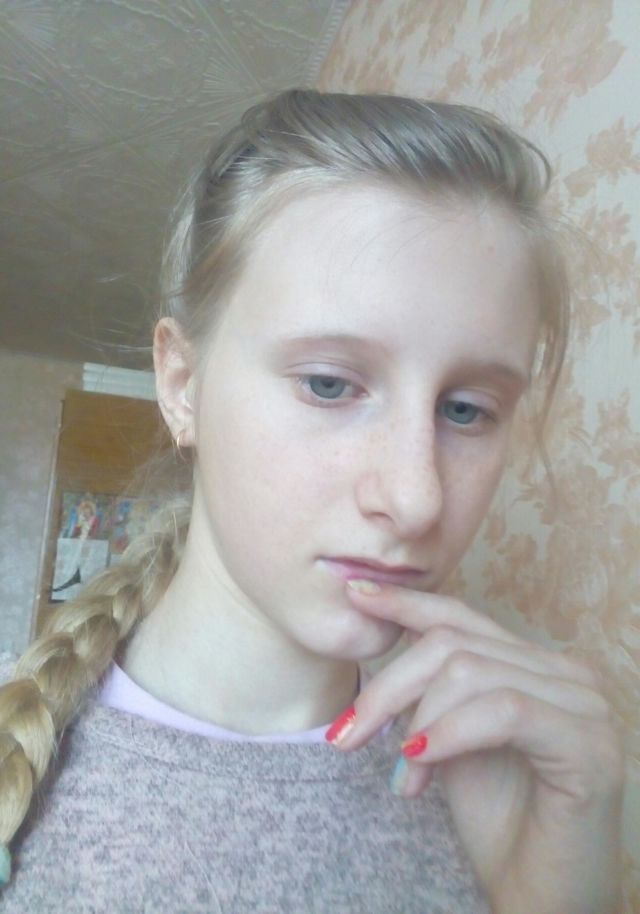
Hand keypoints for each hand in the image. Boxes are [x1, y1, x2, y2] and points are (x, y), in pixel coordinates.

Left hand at [330, 579, 624, 913]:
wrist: (539, 897)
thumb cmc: (498, 821)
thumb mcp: (450, 739)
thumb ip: (433, 690)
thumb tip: (382, 634)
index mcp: (535, 665)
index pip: (463, 616)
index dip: (406, 602)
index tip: (355, 594)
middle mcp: (567, 674)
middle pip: (453, 644)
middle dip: (389, 687)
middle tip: (347, 736)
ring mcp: (585, 706)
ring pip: (470, 672)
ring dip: (418, 724)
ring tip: (404, 780)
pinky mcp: (590, 745)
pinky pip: (503, 711)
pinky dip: (450, 732)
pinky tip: (421, 762)